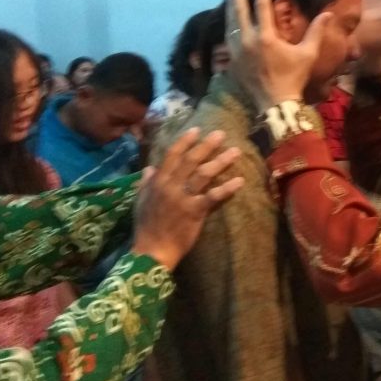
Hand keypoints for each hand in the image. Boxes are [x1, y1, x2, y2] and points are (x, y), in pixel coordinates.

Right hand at [131, 129, 242, 269]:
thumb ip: (146, 183)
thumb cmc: (146, 227)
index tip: (197, 129)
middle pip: (191, 160)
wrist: (151, 251)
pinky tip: (239, 181)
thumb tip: (150, 168)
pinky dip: (227, 188)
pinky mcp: (194, 212)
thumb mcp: (140, 201)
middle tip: (221, 134)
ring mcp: (183, 198)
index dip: (185, 141)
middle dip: (206, 146)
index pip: (172, 155)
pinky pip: (213, 197)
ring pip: (203, 174)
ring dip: (220, 161)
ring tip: (235, 151)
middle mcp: (170, 186)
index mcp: (157, 182)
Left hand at [226, 0, 333, 109]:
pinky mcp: (233, 63)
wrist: (276, 103)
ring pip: (230, 26)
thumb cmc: (294, 77)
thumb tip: (327, 13)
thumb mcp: (308, 54)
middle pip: (239, 12)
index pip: (261, 6)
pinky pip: (228, 41)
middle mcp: (248, 41)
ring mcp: (237, 53)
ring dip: (230, 11)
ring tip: (230, 0)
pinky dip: (229, 29)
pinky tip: (230, 26)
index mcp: (266, 37)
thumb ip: (316, 32)